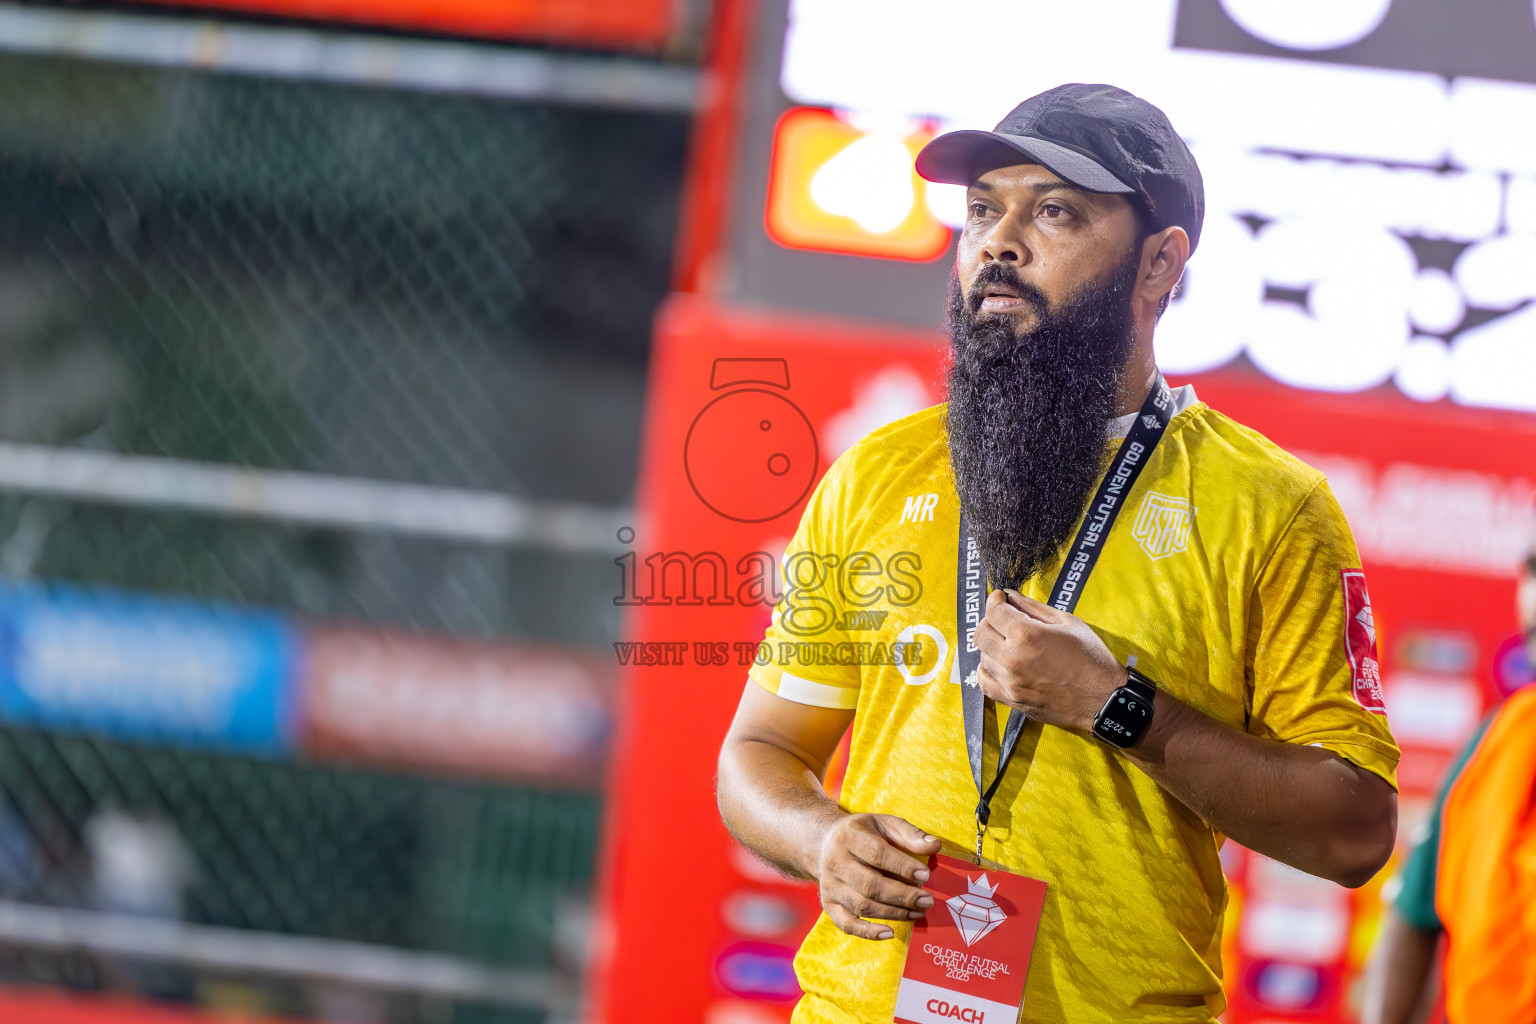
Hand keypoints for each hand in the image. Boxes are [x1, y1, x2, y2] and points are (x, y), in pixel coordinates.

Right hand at [815, 813, 940, 939]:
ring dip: (894, 913)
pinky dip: (868, 932)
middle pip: (870, 884)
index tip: (926, 875)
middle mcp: (835, 861)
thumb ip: (909, 834)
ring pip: (862, 905)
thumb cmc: (863, 833)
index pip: (877, 853)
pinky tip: (890, 933)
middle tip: (927, 900)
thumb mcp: (884, 823)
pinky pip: (846, 923)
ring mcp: (830, 885)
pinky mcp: (829, 903)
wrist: (825, 842)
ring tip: (918, 912)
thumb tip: (934, 846)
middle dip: (903, 895)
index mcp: (849, 836)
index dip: (902, 866)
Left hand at [973, 589, 1123, 731]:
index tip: (1000, 598)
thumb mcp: (1067, 623)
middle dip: (990, 620)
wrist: (1103, 699)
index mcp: (1027, 636)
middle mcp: (1013, 659)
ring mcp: (1010, 683)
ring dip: (991, 646)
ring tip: (1008, 643)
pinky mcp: (1013, 700)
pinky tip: (1000, 664)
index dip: (995, 600)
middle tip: (1003, 619)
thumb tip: (1011, 596)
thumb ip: (1034, 608)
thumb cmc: (1091, 658)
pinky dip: (987, 670)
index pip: (993, 611)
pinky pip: (984, 683)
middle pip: (980, 633)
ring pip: (982, 657)